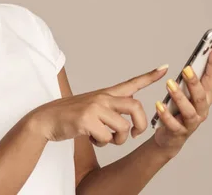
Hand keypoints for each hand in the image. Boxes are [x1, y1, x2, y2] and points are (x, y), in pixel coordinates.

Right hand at [28, 65, 169, 146]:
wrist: (46, 119)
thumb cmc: (72, 116)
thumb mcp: (93, 107)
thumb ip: (111, 111)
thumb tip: (130, 125)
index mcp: (106, 94)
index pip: (132, 83)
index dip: (150, 76)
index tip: (165, 68)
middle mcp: (103, 98)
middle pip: (136, 107)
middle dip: (141, 125)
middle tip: (136, 135)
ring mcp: (95, 108)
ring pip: (123, 128)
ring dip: (118, 139)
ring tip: (105, 138)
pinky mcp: (87, 120)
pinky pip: (106, 138)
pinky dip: (102, 143)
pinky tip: (91, 138)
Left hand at [152, 47, 211, 157]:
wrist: (170, 137)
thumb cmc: (178, 110)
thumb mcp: (185, 93)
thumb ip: (189, 80)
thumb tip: (191, 62)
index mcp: (205, 97)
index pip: (211, 79)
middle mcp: (202, 110)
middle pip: (201, 96)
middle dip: (195, 81)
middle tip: (186, 68)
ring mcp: (191, 123)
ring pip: (189, 111)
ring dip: (179, 96)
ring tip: (169, 84)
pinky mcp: (179, 132)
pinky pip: (173, 124)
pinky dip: (166, 114)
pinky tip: (159, 105)